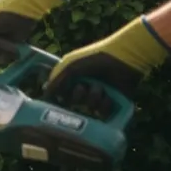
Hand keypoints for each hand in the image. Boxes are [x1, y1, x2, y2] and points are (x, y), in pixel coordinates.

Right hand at [45, 15, 170, 112]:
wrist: (124, 58)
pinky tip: (109, 96)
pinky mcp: (113, 102)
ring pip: (88, 108)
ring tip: (101, 88)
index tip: (60, 99)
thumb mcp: (71, 66)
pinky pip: (104, 113)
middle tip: (83, 87)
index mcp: (73, 79)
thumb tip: (45, 96)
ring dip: (94, 98)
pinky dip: (106, 105)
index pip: (60, 96)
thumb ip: (56, 81)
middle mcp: (84, 89)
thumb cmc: (96, 57)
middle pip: (73, 104)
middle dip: (77, 97)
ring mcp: (98, 96)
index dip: (60, 98)